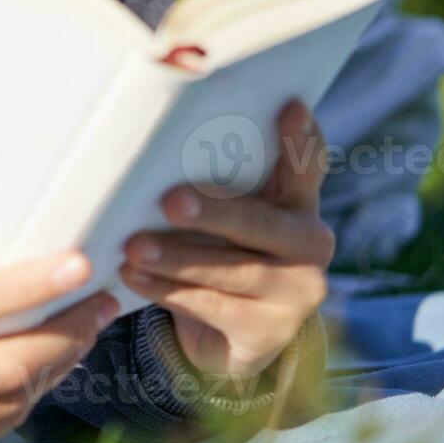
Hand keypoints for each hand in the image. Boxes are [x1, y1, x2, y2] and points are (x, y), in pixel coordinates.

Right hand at [0, 249, 118, 442]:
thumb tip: (16, 255)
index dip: (30, 286)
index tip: (78, 266)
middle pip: (5, 366)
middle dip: (65, 334)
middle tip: (98, 302)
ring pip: (10, 401)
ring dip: (56, 364)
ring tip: (82, 328)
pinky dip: (28, 394)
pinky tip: (46, 366)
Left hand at [120, 98, 334, 381]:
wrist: (227, 335)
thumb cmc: (217, 251)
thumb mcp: (223, 217)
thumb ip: (212, 185)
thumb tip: (150, 151)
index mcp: (298, 204)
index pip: (307, 166)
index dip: (300, 139)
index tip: (288, 107)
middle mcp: (310, 246)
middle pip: (262, 224)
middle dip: (214, 212)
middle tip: (169, 201)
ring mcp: (295, 294)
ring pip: (232, 271)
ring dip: (177, 257)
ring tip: (133, 247)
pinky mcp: (268, 332)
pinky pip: (212, 307)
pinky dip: (167, 291)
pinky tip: (134, 277)